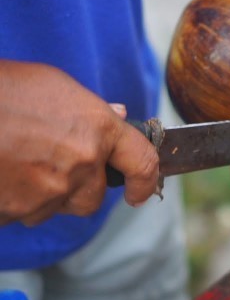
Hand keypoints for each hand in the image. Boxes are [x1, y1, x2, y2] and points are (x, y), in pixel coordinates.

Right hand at [0, 60, 158, 225]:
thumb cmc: (4, 89)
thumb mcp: (56, 86)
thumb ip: (93, 110)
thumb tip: (118, 116)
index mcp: (99, 129)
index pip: (143, 163)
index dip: (146, 182)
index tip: (139, 192)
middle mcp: (82, 163)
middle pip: (94, 197)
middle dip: (79, 189)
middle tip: (54, 166)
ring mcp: (50, 190)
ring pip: (57, 207)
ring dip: (45, 194)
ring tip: (19, 161)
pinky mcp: (18, 210)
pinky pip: (25, 213)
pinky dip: (18, 199)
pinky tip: (5, 172)